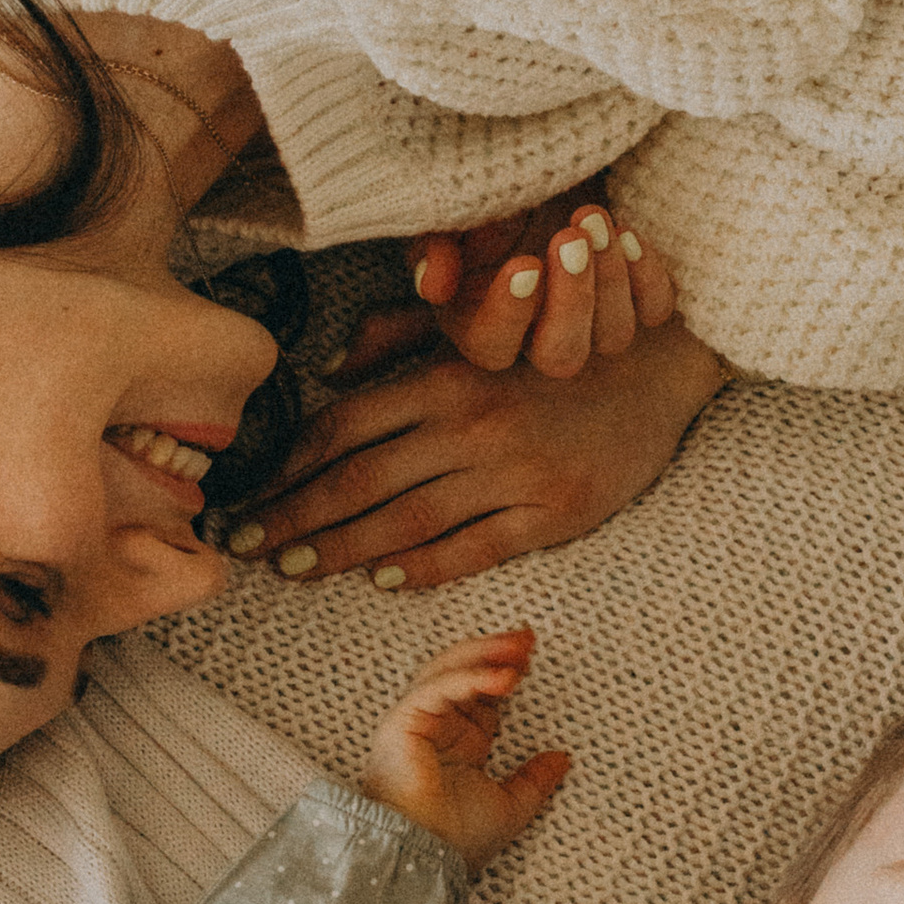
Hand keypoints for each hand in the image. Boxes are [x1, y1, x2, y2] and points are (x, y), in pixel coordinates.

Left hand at [228, 306, 724, 593]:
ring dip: (340, 551)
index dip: (288, 466)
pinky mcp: (554, 514)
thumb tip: (325, 367)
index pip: (343, 427)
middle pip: (358, 482)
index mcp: (446, 376)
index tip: (249, 493)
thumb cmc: (556, 343)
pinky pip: (473, 550)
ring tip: (293, 570)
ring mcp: (513, 474)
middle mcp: (472, 426)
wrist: (660, 364)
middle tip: (243, 548)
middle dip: (292, 519)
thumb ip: (397, 336)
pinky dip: (423, 568)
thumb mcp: (476, 324)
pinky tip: (382, 578)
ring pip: (405, 523)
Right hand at [361, 625, 569, 865]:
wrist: (425, 862)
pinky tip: (503, 676)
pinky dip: (470, 677)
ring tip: (519, 647)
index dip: (505, 672)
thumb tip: (563, 757)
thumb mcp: (510, 807)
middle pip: (461, 673)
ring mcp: (414, 723)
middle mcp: (433, 728)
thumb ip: (534, 781)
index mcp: (456, 745)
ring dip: (483, 654)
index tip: (531, 657)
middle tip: (527, 638)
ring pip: (445, 671)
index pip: (480, 695)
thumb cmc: (456, 842)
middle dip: (494, 652)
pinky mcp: (401, 723)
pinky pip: (436, 688)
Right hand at [402, 199, 677, 379]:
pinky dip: (647, 277)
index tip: (523, 264)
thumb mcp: (448, 211)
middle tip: (570, 236)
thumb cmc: (486, 190)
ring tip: (594, 219)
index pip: (493, 347)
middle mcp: (538, 335)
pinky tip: (627, 232)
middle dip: (572, 300)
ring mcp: (592, 320)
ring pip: (613, 336)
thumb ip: (433, 246)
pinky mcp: (634, 296)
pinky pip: (654, 310)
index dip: (508, 314)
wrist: (540, 162)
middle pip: (561, 355)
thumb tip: (436, 285)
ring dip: (609, 278)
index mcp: (481, 323)